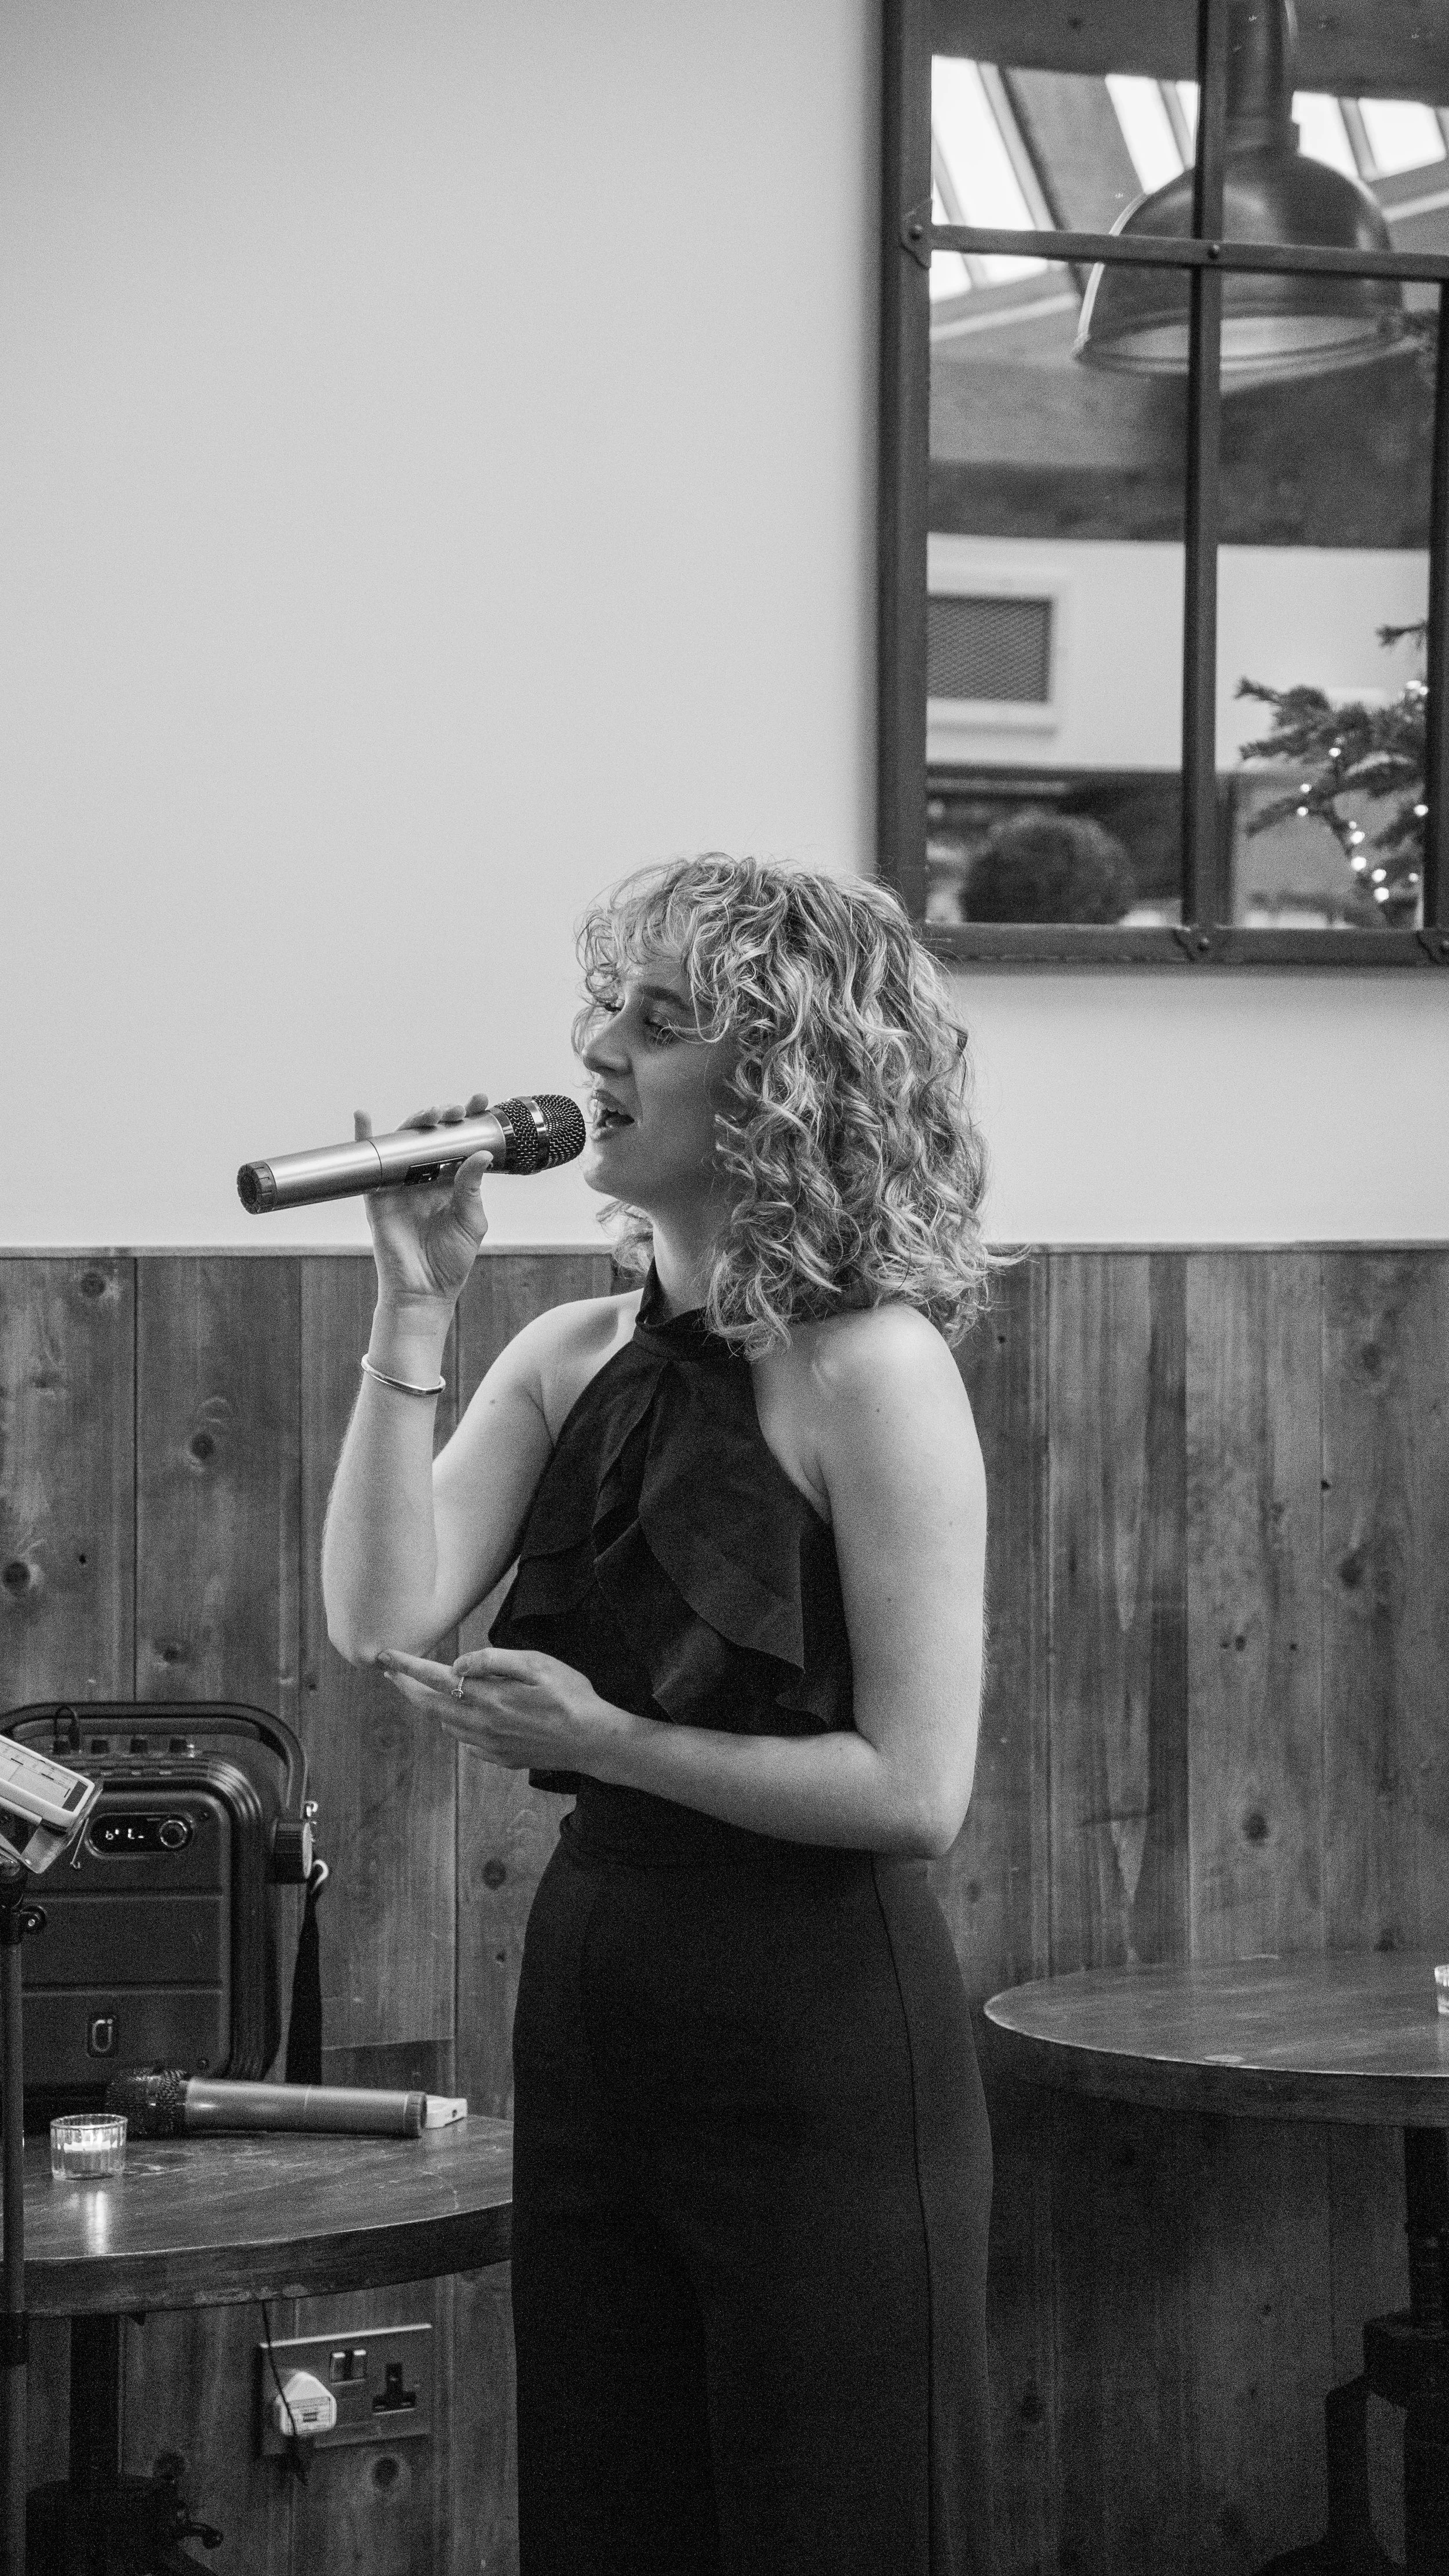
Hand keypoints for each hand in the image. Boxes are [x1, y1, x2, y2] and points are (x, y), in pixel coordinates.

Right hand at [356, 1096, 491, 1309]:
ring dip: (415, 1123)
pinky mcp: (379, 1196)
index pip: (459, 1145)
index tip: (480, 1102)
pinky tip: (364, 1117)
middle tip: (455, 1111)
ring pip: (405, 1145)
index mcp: (452, 1184)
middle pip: (432, 1139)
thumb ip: (472, 1187)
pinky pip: (371, 1163)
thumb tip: (480, 1154)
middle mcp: (426, 1180)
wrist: (424, 1291)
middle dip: (444, 1119)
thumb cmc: (450, 1261)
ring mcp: (402, 1185)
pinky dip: (365, 1138)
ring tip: (430, 1113)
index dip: (468, 1123)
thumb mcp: (471, 1222)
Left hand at [374, 1645, 627, 1775]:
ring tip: (421, 1689)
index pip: (436, 1679)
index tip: (384, 1657)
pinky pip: (466, 1741)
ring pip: (445, 1725)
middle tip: (389, 1671)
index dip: (407, 1667)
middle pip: (430, 1706)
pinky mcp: (500, 1758)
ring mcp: (490, 1746)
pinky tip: (461, 1716)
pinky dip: (455, 1725)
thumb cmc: (572, 1697)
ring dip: (429, 1706)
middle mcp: (482, 1725)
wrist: (595, 1743)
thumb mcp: (538, 1665)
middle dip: (406, 1686)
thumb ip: (493, 1661)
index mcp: (489, 1698)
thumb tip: (456, 1665)